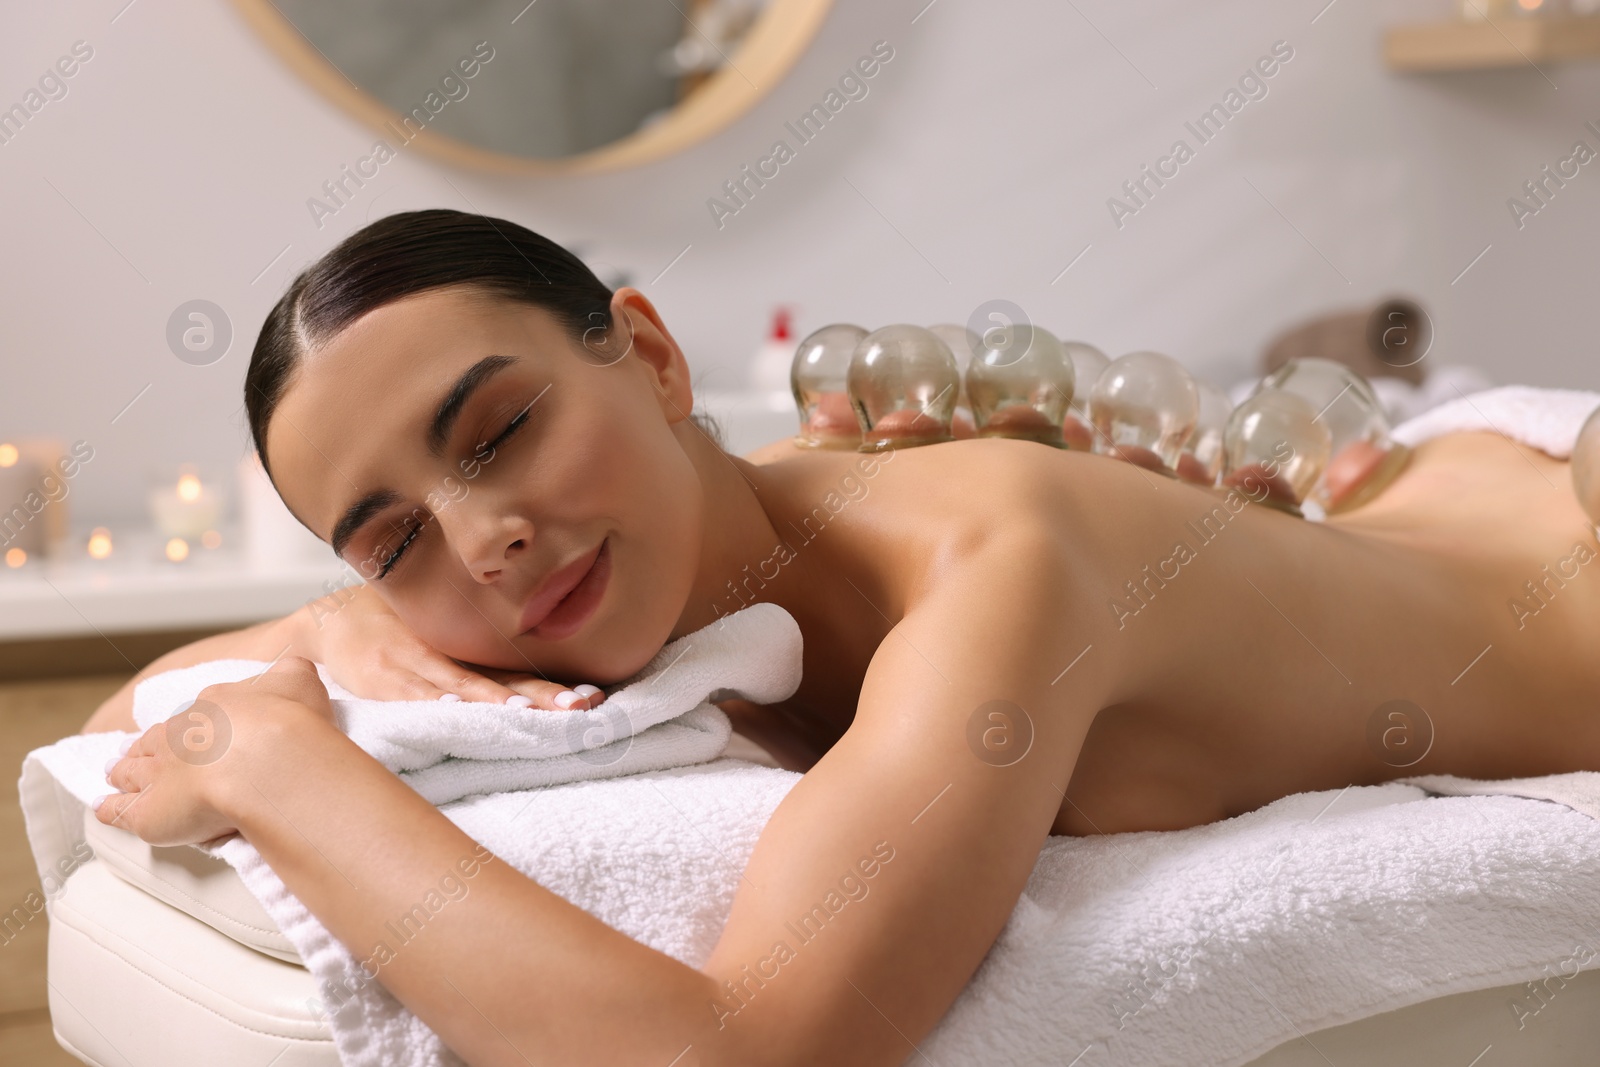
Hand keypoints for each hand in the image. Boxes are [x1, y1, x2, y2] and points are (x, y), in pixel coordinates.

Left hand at [93, 657, 336, 846]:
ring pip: (132, 767)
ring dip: (123, 769)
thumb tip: (290, 671)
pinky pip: (118, 809)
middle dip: (153, 743)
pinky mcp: (146, 810)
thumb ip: (292, 672)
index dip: (202, 722)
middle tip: (145, 749)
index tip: (205, 729)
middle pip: (160, 737)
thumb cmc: (288, 723)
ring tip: (116, 772)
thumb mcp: (300, 679)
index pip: (203, 711)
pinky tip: (104, 808)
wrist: (266, 763)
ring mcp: (160, 771)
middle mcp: (181, 733)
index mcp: (215, 704)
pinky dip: (109, 807)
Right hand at [300, 584, 605, 710]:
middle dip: (541, 697)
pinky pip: (413, 693)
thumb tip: (532, 694)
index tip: (592, 699)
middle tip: (579, 708)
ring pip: (463, 688)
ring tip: (528, 714)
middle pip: (502, 680)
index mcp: (467, 650)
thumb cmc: (396, 631)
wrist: (331, 619)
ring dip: (496, 702)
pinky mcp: (382, 679)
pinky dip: (436, 703)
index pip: (519, 672)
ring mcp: (415, 666)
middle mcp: (448, 656)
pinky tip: (456, 712)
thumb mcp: (441, 638)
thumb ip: (478, 662)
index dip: (554, 686)